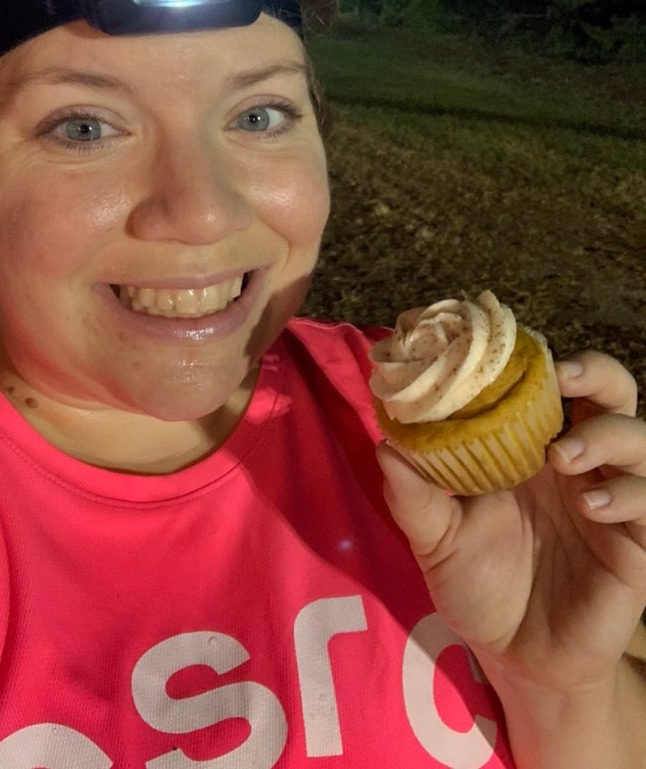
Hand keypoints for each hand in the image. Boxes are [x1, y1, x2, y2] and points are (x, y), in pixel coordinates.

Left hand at [376, 350, 645, 691]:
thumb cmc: (477, 585)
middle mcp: (576, 464)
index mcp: (529, 448)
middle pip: (609, 393)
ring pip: (639, 439)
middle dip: (594, 373)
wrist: (516, 657)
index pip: (547, 385)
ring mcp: (611, 500)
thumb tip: (385, 444)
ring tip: (563, 455)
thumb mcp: (435, 540)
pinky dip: (627, 495)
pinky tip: (591, 507)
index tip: (508, 349)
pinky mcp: (636, 544)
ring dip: (607, 435)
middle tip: (563, 376)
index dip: (536, 360)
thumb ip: (414, 495)